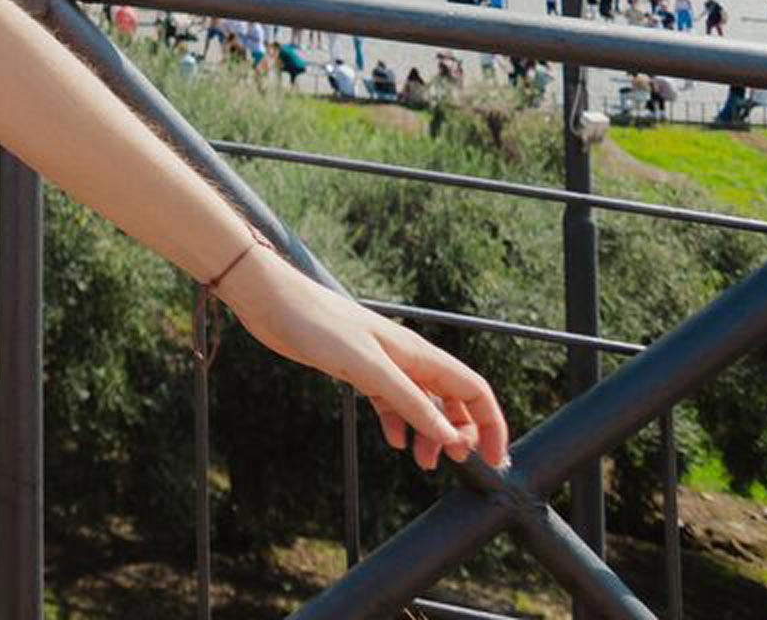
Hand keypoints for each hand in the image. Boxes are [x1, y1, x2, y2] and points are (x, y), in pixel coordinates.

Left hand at [218, 253, 509, 473]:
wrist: (273, 302)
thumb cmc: (318, 324)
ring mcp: (384, 365)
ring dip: (428, 434)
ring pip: (422, 404)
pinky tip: (394, 441)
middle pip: (452, 400)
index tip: (493, 458)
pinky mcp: (359, 370)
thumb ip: (410, 402)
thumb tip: (450, 436)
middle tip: (452, 465)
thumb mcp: (369, 369)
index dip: (490, 424)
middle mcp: (407, 359)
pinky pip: (391, 402)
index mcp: (418, 354)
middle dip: (460, 432)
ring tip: (421, 463)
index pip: (473, 389)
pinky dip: (398, 423)